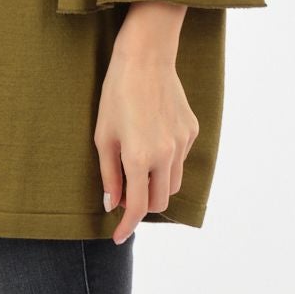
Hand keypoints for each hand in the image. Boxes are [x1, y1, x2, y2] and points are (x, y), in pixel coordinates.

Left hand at [95, 35, 198, 244]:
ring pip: (173, 183)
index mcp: (140, 157)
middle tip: (124, 193)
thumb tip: (113, 204)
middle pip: (160, 201)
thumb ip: (109, 174)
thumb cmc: (116, 94)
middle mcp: (166, 155)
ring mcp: (182, 143)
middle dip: (143, 206)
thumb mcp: (103, 136)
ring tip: (137, 165)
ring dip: (156, 185)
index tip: (118, 236)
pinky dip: (166, 161)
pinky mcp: (191, 130)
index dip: (127, 226)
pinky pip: (180, 159)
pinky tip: (152, 138)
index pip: (138, 208)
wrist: (146, 57)